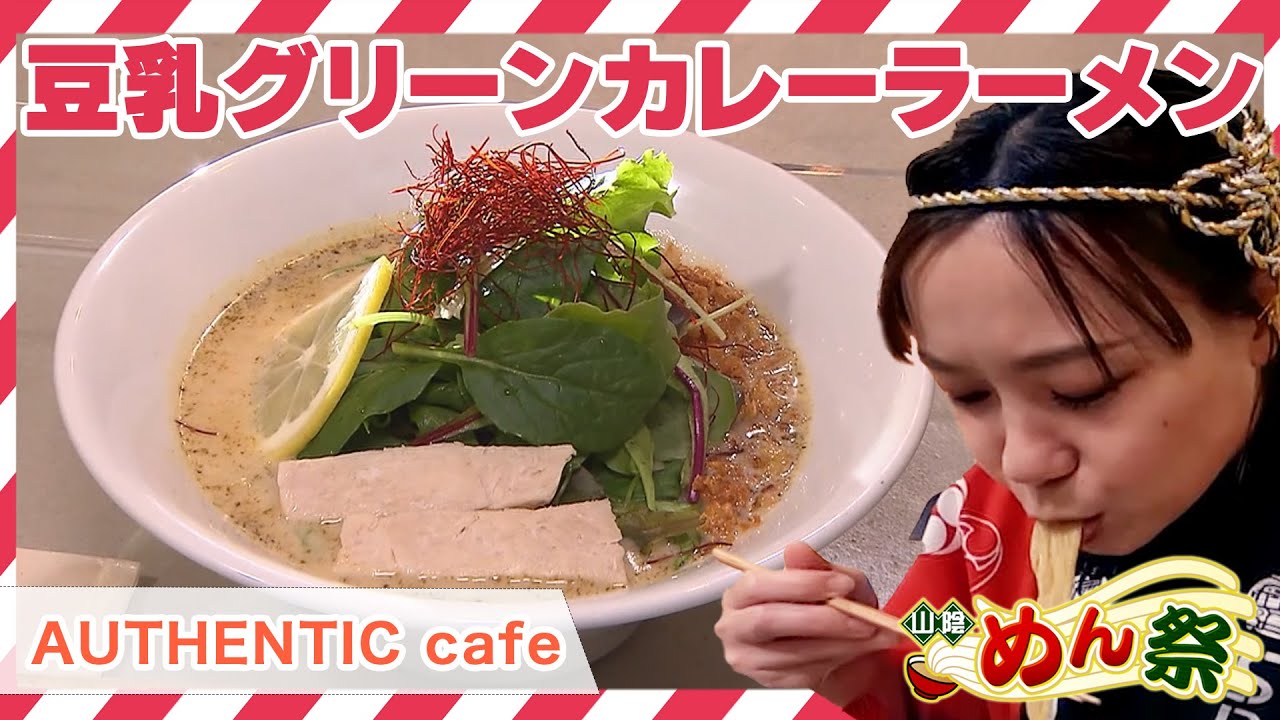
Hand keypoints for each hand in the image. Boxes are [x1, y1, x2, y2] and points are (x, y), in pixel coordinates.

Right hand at [715, 542, 902, 705]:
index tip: (843, 584)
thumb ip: (817, 567)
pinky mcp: (770, 684)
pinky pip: (804, 674)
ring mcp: (749, 659)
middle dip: (822, 618)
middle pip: (768, 620)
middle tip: (862, 618)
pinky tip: (858, 649)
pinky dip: (838, 660)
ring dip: (840, 643)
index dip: (801, 584)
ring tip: (872, 634)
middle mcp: (735, 626)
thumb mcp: (832, 582)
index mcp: (742, 593)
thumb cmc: (827, 613)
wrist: (838, 656)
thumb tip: (797, 549)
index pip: (759, 585)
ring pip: (793, 651)